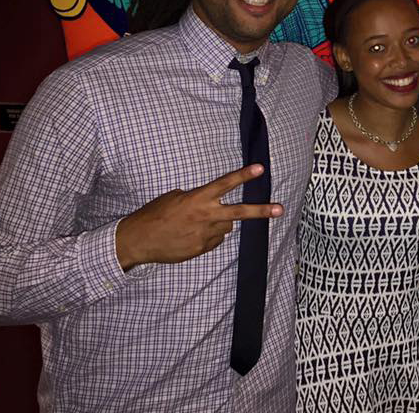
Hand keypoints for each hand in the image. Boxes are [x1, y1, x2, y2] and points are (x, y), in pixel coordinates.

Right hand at [115, 165, 281, 270]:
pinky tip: (192, 235)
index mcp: (197, 199)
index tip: (260, 169)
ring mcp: (205, 235)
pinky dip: (210, 236)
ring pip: (227, 226)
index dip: (243, 176)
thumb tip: (210, 201)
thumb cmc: (154, 214)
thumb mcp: (174, 197)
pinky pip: (215, 240)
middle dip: (261, 210)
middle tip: (280, 209)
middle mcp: (205, 216)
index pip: (224, 184)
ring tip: (200, 222)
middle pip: (239, 212)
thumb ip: (196, 197)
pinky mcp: (201, 249)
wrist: (139, 241)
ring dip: (221, 222)